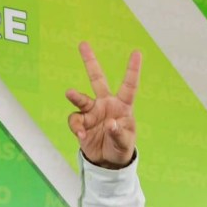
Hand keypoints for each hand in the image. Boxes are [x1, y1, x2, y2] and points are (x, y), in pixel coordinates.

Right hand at [66, 42, 140, 168]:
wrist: (107, 162)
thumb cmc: (121, 148)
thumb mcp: (125, 143)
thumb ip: (118, 133)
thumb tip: (110, 123)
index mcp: (122, 106)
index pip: (129, 86)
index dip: (133, 70)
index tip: (137, 53)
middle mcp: (105, 104)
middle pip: (97, 79)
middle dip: (90, 62)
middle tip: (83, 44)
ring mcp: (92, 113)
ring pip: (81, 99)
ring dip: (75, 96)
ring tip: (69, 93)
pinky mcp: (82, 123)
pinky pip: (75, 121)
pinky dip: (76, 127)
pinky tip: (81, 135)